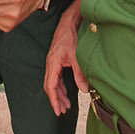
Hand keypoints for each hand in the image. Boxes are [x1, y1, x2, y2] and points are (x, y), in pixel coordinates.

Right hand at [44, 0, 86, 114]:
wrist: (69, 22)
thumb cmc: (70, 37)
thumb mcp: (76, 57)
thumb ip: (80, 74)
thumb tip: (84, 90)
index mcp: (52, 64)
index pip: (51, 86)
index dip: (54, 100)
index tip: (58, 111)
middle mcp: (50, 64)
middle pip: (50, 86)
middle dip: (56, 99)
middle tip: (62, 111)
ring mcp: (53, 62)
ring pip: (53, 82)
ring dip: (59, 93)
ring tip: (66, 104)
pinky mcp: (57, 60)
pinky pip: (57, 77)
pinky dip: (61, 86)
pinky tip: (67, 91)